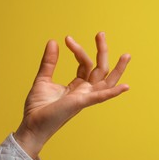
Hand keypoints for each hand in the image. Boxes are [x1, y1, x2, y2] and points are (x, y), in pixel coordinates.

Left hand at [14, 32, 130, 159]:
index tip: (67, 39)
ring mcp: (85, 97)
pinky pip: (100, 97)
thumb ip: (49, 62)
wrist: (31, 126)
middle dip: (102, 51)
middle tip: (101, 34)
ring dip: (118, 69)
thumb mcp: (43, 79)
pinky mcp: (81, 103)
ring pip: (107, 81)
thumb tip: (53, 41)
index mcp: (78, 86)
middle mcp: (85, 91)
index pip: (85, 64)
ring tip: (126, 55)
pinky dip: (113, 92)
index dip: (78, 50)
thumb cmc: (38, 108)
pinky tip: (125, 87)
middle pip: (100, 69)